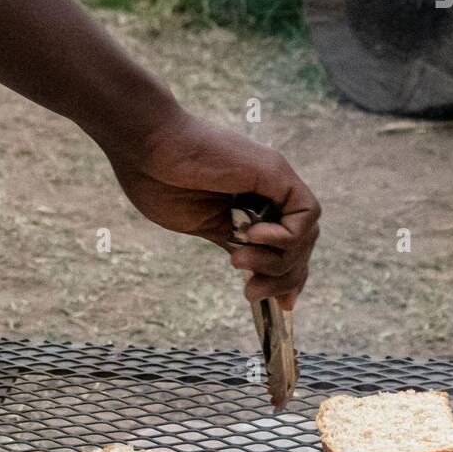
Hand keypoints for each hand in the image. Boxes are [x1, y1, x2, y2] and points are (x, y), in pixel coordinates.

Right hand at [104, 108, 319, 307]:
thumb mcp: (204, 225)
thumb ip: (233, 242)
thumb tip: (253, 270)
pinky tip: (254, 236)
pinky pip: (306, 212)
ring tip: (239, 259)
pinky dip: (287, 235)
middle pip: (302, 246)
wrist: (145, 147)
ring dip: (278, 261)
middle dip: (283, 278)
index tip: (280, 304)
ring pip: (306, 234)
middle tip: (250, 291)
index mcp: (250, 204)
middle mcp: (268, 191)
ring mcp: (273, 180)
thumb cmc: (159, 181)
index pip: (289, 246)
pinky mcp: (274, 171)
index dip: (290, 278)